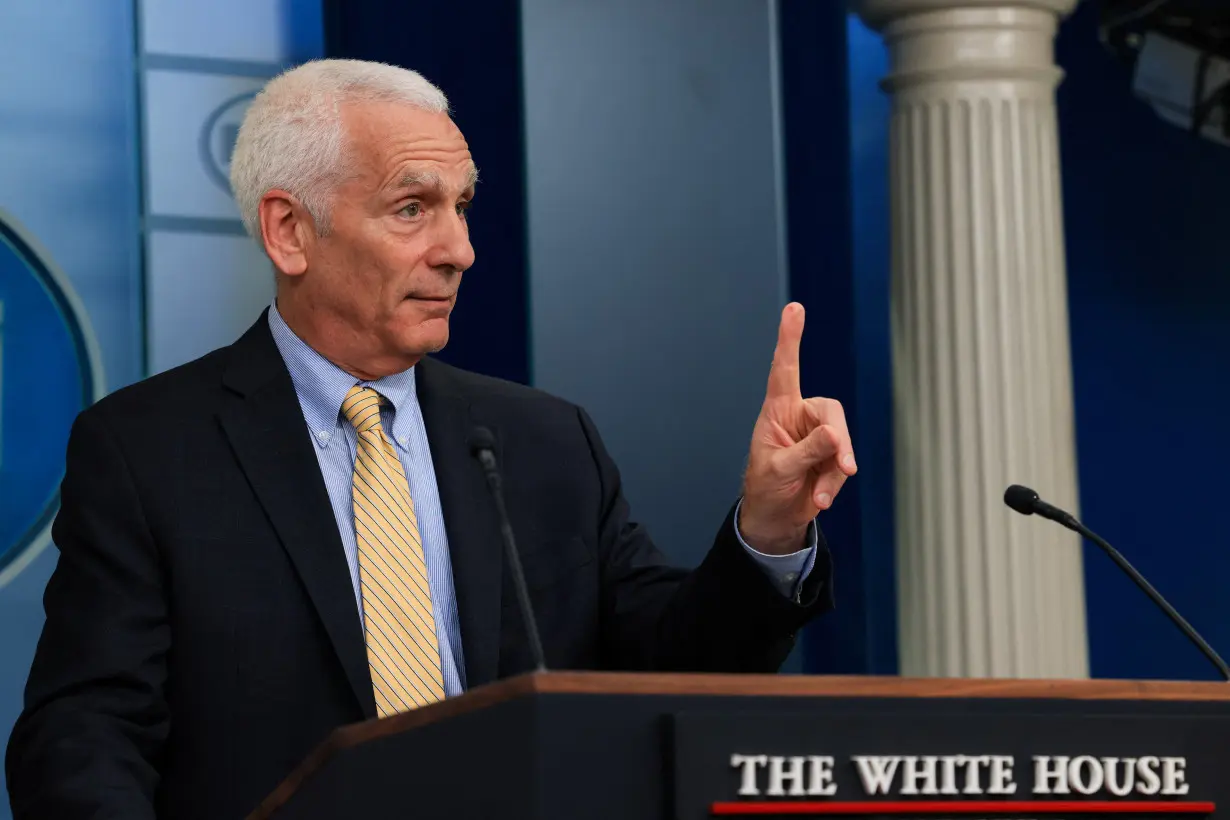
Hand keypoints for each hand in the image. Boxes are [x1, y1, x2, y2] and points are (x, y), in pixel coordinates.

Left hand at [739, 303, 855, 554]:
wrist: (774, 518)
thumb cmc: (766, 488)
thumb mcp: (779, 470)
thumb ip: (807, 452)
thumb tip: (835, 434)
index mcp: (778, 411)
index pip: (784, 368)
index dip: (789, 339)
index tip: (794, 308)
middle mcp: (800, 417)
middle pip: (831, 412)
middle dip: (839, 441)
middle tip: (845, 467)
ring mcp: (818, 437)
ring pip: (842, 441)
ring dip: (836, 471)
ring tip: (820, 496)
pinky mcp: (832, 456)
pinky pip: (844, 463)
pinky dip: (835, 484)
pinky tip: (820, 500)